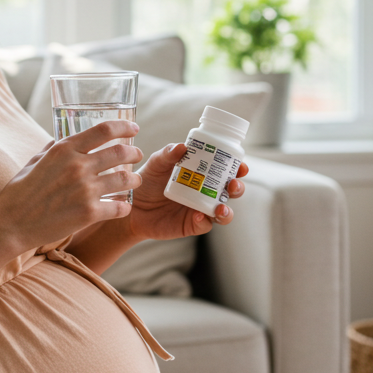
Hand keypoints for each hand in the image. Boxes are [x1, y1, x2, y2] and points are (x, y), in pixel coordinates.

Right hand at [0, 120, 143, 251]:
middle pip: (120, 152)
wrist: (11, 223)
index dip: (124, 127)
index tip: (134, 129)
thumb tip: (64, 138)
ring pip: (125, 179)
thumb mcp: (35, 161)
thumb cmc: (20, 192)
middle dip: (134, 153)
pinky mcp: (88, 213)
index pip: (103, 130)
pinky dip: (124, 207)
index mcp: (64, 149)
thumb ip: (53, 148)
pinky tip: (122, 207)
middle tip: (137, 155)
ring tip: (135, 180)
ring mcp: (85, 190)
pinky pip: (119, 207)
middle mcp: (77, 166)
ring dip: (134, 179)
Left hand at [124, 143, 248, 240]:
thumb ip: (167, 154)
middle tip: (232, 184)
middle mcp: (206, 192)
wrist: (131, 205)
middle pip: (231, 191)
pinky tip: (197, 216)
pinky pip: (205, 225)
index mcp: (202, 174)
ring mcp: (200, 209)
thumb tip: (182, 146)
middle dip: (237, 188)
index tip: (240, 165)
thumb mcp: (156, 163)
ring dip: (227, 210)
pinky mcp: (192, 225)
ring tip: (221, 208)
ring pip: (224, 212)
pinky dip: (205, 221)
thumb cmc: (147, 181)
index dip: (237, 168)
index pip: (226, 169)